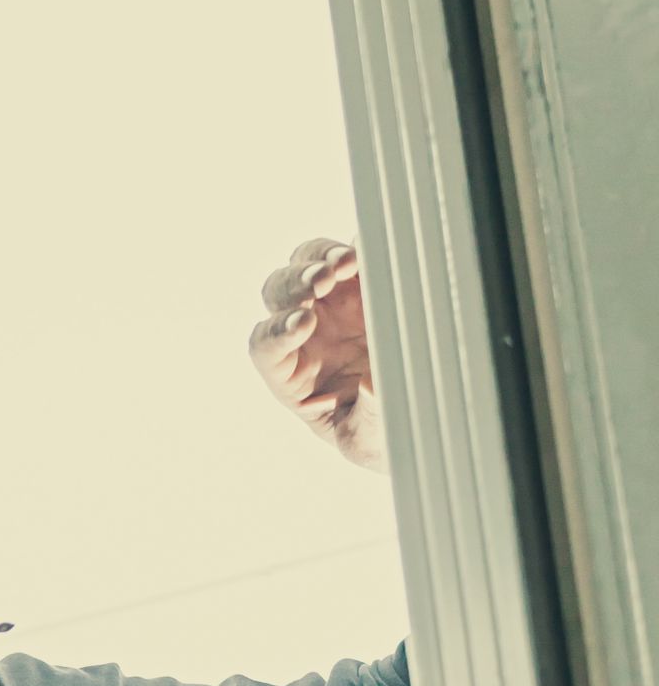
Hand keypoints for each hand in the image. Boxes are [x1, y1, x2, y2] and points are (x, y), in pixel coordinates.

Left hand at [248, 236, 386, 474]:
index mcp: (290, 372)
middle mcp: (304, 331)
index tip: (304, 323)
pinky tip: (369, 248)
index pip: (267, 345)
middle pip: (280, 295)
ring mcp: (333, 302)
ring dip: (321, 258)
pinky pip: (354, 254)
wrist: (417, 414)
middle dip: (295, 285)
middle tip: (320, 283)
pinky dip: (360, 245)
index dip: (279, 331)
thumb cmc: (376, 433)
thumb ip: (366, 417)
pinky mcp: (364, 282)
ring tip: (343, 264)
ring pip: (308, 264)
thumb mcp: (367, 440)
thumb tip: (370, 384)